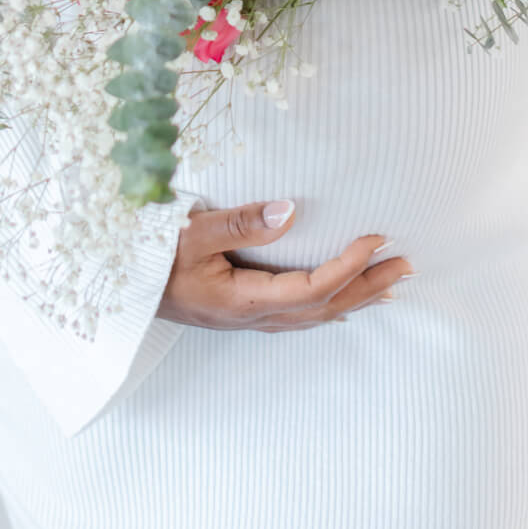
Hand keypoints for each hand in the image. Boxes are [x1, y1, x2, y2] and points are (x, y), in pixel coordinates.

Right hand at [156, 199, 412, 329]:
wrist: (118, 289)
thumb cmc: (150, 258)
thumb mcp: (189, 232)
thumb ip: (239, 221)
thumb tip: (290, 209)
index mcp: (243, 300)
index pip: (311, 288)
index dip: (349, 266)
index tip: (377, 238)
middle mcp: (252, 317)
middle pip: (323, 307)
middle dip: (368, 285)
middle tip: (408, 264)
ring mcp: (247, 320)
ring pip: (315, 316)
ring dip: (356, 297)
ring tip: (391, 284)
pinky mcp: (241, 313)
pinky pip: (299, 316)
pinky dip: (329, 307)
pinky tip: (343, 305)